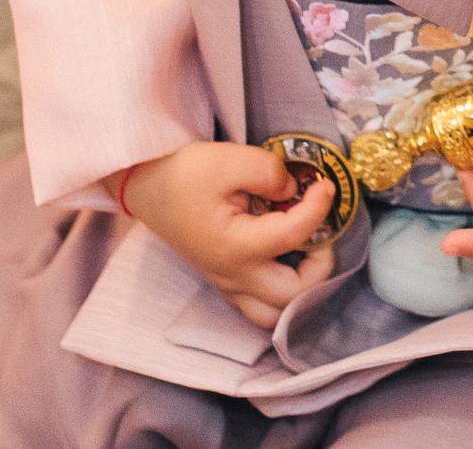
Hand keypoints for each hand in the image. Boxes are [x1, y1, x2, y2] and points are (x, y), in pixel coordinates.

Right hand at [118, 142, 336, 327]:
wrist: (148, 187)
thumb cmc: (184, 175)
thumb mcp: (228, 160)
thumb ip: (269, 172)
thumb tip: (293, 190)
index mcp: (236, 247)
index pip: (295, 234)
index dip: (319, 207)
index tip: (325, 185)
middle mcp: (233, 275)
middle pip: (292, 298)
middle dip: (319, 266)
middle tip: (321, 232)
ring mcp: (227, 282)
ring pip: (273, 313)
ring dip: (300, 288)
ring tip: (306, 251)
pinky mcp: (224, 280)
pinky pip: (257, 304)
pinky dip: (280, 289)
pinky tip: (285, 257)